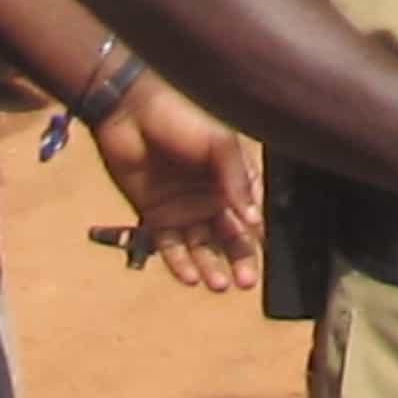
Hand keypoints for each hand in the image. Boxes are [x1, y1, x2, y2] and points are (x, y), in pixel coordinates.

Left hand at [89, 77, 262, 293]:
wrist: (129, 112)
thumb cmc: (180, 115)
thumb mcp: (219, 144)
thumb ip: (237, 180)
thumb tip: (254, 221)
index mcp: (232, 175)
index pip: (251, 212)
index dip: (258, 234)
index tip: (267, 254)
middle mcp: (211, 195)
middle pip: (229, 236)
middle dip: (239, 259)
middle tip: (245, 282)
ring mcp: (183, 208)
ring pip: (201, 246)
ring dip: (210, 266)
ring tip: (218, 285)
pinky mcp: (154, 216)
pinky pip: (169, 246)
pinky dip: (179, 263)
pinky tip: (189, 276)